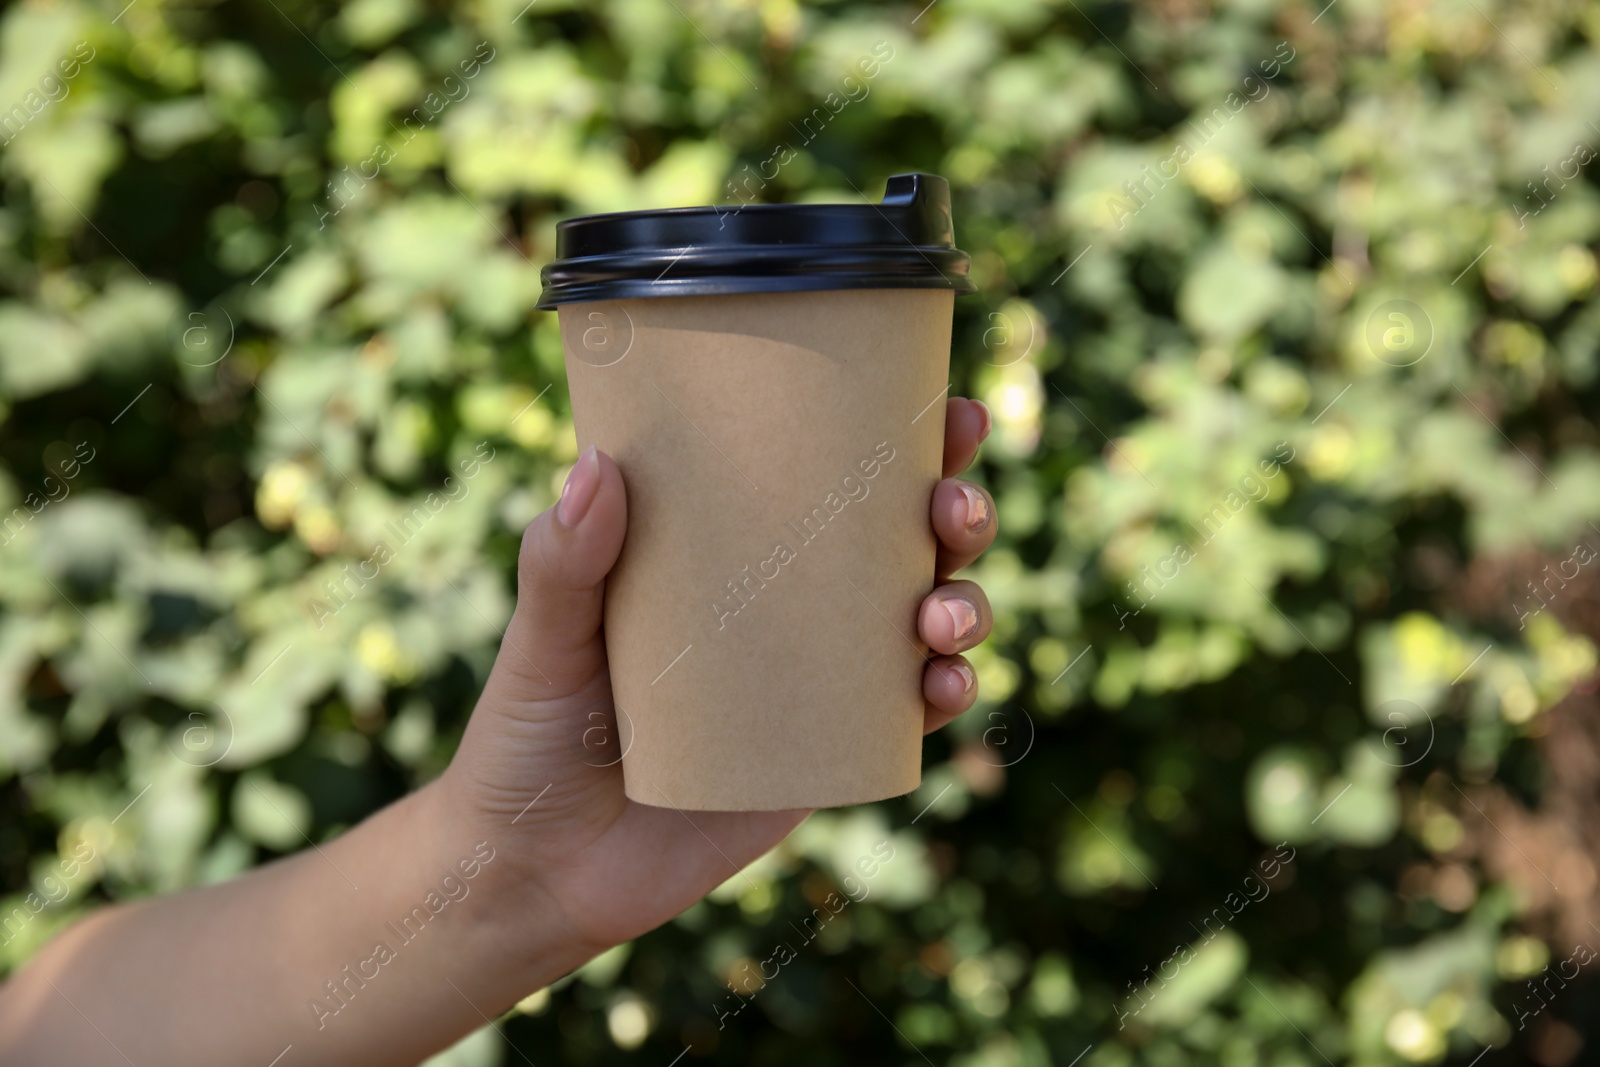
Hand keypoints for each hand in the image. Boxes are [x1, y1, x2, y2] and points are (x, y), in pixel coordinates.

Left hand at [438, 397, 997, 972]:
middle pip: (899, 540)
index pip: (822, 474)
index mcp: (724, 550)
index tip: (952, 409)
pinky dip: (944, 693)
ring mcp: (810, 679)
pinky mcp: (823, 756)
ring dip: (964, 604)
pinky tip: (942, 686)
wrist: (537, 874)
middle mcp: (782, 605)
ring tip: (943, 616)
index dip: (904, 436)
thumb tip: (598, 466)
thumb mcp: (542, 639)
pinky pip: (904, 717)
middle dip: (954, 512)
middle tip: (953, 507)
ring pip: (922, 621)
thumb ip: (562, 564)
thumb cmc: (525, 737)